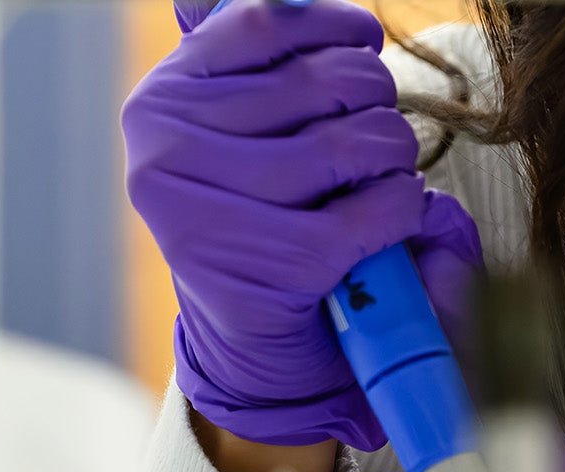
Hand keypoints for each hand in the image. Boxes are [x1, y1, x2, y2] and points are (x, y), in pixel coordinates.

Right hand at [125, 0, 481, 449]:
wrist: (254, 346)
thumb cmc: (265, 222)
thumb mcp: (251, 134)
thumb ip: (260, 63)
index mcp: (163, 97)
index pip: (268, 21)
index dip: (336, 26)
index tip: (362, 45)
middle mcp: (168, 147)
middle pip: (325, 81)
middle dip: (376, 105)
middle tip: (373, 142)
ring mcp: (206, 210)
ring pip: (353, 143)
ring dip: (394, 161)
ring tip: (382, 181)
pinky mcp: (261, 265)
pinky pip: (369, 211)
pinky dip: (400, 211)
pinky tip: (390, 220)